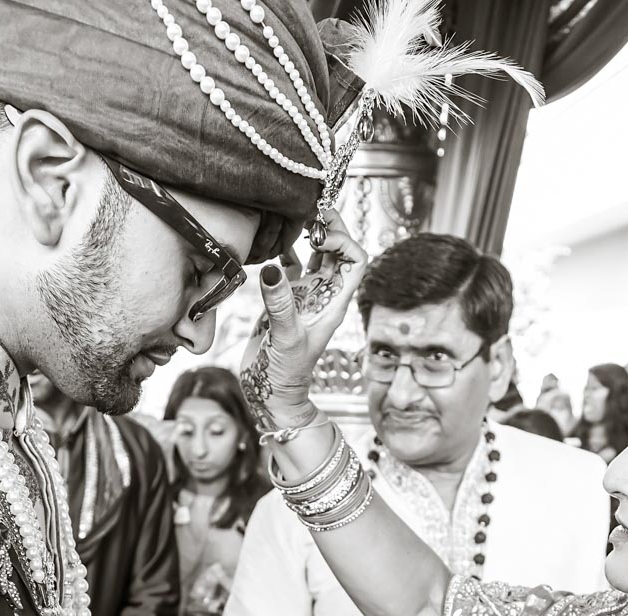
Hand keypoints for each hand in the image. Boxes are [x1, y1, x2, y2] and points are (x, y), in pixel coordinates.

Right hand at [241, 219, 368, 421]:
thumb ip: (280, 304)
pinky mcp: (286, 301)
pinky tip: (275, 242)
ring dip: (311, 236)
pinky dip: (287, 251)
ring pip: (317, 257)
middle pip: (339, 252)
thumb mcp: (287, 338)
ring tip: (296, 216)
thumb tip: (271, 269)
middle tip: (311, 209)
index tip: (317, 238)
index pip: (356, 261)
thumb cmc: (287, 374)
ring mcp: (307, 297)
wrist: (271, 394)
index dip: (343, 242)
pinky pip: (292, 268)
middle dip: (330, 229)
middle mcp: (324, 296)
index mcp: (335, 303)